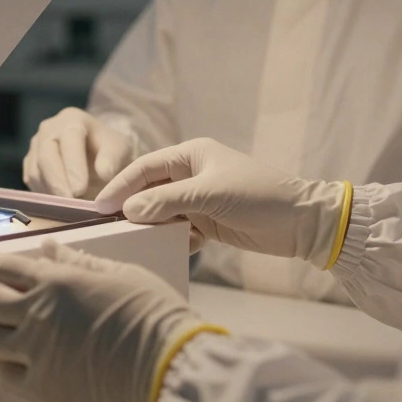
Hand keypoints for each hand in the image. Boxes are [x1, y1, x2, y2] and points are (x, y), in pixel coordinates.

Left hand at [0, 241, 207, 401]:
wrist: (166, 367)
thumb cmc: (153, 316)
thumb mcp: (121, 274)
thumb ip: (81, 261)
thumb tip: (53, 247)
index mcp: (57, 281)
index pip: (6, 267)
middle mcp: (38, 315)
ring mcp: (36, 353)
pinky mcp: (43, 387)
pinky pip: (7, 374)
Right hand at [23, 108, 139, 198]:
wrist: (94, 153)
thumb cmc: (107, 150)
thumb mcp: (119, 149)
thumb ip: (112, 159)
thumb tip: (104, 174)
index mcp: (72, 119)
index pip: (70, 138)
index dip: (73, 165)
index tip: (80, 189)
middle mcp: (48, 129)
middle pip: (46, 155)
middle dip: (57, 182)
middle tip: (69, 203)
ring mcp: (35, 146)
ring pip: (36, 171)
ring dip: (51, 191)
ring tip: (68, 207)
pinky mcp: (29, 163)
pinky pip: (32, 181)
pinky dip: (44, 195)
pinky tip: (60, 204)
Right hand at [95, 138, 347, 267]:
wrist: (302, 224)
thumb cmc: (258, 196)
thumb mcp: (209, 196)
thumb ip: (166, 201)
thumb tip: (128, 211)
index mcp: (191, 154)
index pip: (145, 168)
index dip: (121, 186)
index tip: (99, 207)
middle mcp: (191, 173)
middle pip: (150, 190)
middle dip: (134, 209)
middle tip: (110, 228)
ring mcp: (199, 199)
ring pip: (162, 213)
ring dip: (154, 227)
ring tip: (140, 241)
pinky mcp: (208, 222)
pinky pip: (179, 229)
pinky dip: (175, 239)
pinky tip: (180, 246)